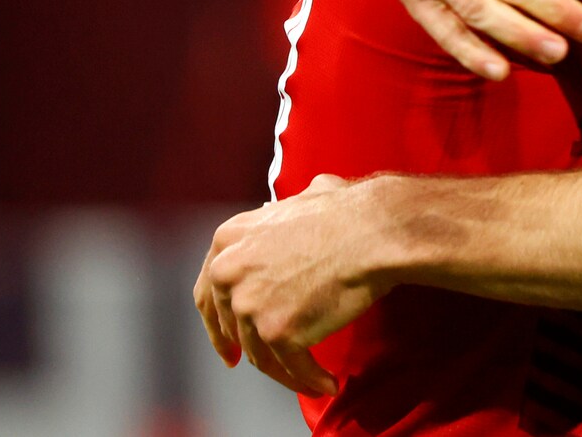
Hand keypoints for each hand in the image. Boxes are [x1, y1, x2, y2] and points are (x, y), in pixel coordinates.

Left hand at [195, 174, 387, 396]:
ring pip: (260, 353)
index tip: (228, 344)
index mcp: (229, 240)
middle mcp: (229, 272)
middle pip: (230, 325)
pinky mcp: (277, 331)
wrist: (373, 231)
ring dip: (284, 370)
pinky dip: (308, 379)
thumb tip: (301, 201)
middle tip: (261, 362)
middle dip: (244, 348)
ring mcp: (250, 304)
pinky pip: (291, 366)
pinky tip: (325, 383)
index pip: (208, 292)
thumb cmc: (349, 211)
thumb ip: (288, 211)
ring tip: (308, 377)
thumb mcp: (303, 197)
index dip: (216, 322)